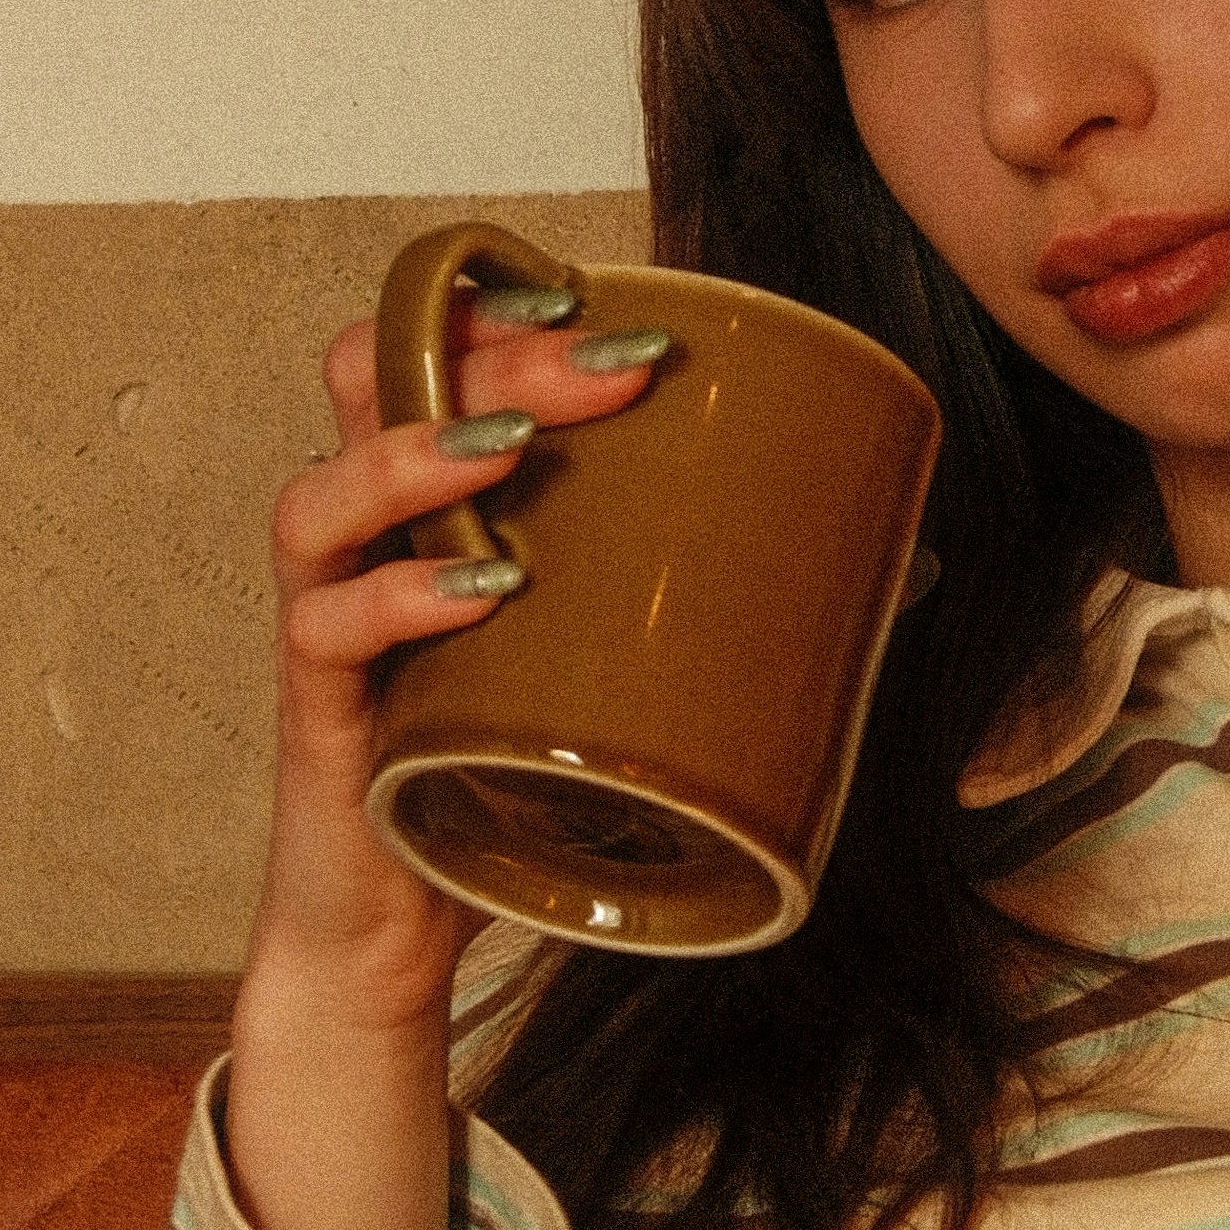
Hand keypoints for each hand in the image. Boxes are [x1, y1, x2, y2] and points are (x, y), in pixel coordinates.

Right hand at [220, 292, 668, 1229]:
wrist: (404, 932)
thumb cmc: (509, 777)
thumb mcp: (617, 672)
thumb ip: (722, 608)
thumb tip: (908, 570)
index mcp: (438, 494)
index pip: (431, 346)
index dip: (493, 298)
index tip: (600, 296)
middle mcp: (371, 535)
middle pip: (378, 377)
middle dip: (494, 351)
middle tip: (613, 365)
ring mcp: (336, 618)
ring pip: (323, 493)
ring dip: (418, 452)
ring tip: (515, 451)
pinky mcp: (322, 711)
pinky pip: (326, 628)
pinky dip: (397, 598)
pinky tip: (476, 592)